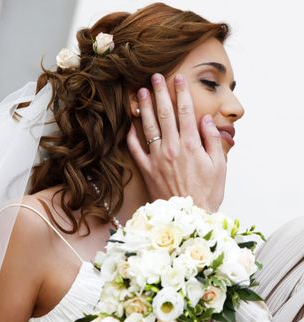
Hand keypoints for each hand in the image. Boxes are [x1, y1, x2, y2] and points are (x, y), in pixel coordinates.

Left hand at [127, 73, 225, 211]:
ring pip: (149, 127)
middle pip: (165, 115)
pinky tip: (130, 124)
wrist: (189, 217)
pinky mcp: (147, 170)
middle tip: (155, 77)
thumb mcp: (219, 167)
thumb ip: (212, 141)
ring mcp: (157, 159)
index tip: (178, 78)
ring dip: (144, 108)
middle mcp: (172, 148)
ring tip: (140, 92)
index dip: (182, 93)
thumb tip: (206, 120)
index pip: (185, 113)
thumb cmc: (207, 193)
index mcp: (191, 146)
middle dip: (160, 93)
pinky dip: (131, 136)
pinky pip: (136, 149)